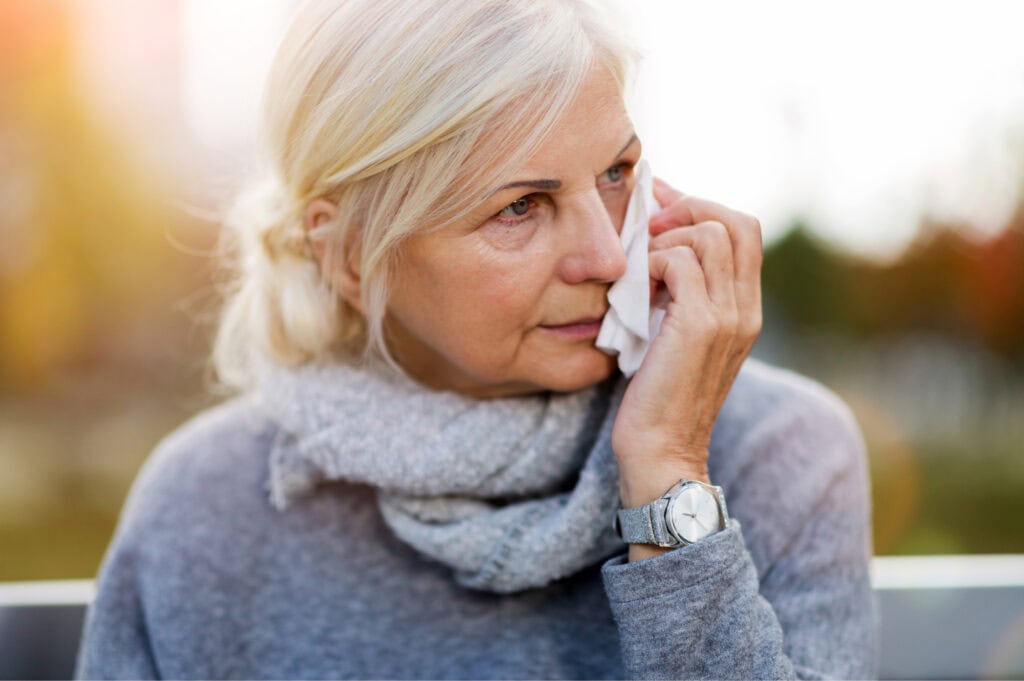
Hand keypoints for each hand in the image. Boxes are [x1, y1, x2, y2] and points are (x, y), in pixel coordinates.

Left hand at [611, 177, 762, 511]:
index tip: (658, 204)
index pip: (744, 231)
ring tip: (638, 267)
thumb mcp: (674, 338)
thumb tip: (654, 247)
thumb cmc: (657, 399)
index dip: (700, 207)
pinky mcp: (699, 325)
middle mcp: (745, 309)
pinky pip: (678, 261)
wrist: (661, 453)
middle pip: (737, 220)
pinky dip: (650, 262)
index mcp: (744, 310)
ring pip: (709, 234)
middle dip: (688, 208)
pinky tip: (634, 291)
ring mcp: (727, 316)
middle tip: (647, 225)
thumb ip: (678, 296)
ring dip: (664, 238)